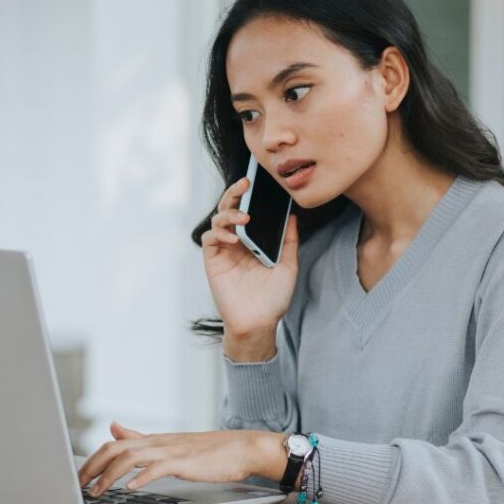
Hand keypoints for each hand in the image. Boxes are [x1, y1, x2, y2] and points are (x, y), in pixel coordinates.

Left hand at [77, 421, 286, 496]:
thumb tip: (113, 427)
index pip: (113, 444)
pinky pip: (159, 467)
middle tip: (77, 485)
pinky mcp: (185, 462)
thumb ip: (139, 437)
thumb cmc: (208, 451)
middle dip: (92, 467)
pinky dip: (143, 477)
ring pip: (131, 457)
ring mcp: (171, 450)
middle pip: (115, 449)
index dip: (92, 459)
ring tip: (97, 491)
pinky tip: (131, 487)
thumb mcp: (168, 443)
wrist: (241, 448)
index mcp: (152, 440)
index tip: (77, 476)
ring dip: (110, 475)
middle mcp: (157, 442)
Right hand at [200, 176, 299, 340]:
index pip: (248, 210)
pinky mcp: (213, 261)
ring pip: (218, 220)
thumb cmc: (273, 298)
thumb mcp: (288, 266)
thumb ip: (288, 241)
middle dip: (235, 194)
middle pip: (229, 209)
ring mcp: (224, 250)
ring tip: (243, 218)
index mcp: (253, 239)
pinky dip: (219, 233)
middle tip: (245, 184)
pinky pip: (210, 239)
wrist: (259, 322)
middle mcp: (236, 241)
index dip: (249, 195)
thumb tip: (292, 217)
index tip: (257, 181)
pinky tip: (233, 238)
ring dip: (229, 214)